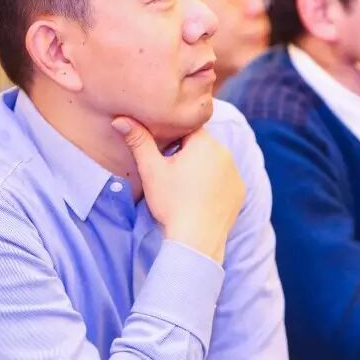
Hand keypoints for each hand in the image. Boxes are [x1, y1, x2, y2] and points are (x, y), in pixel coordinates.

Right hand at [112, 118, 244, 262]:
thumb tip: (120, 120)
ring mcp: (235, 173)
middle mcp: (225, 153)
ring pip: (213, 162)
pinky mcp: (239, 191)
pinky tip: (200, 198)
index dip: (172, 140)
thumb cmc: (171, 203)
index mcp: (204, 142)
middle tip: (172, 174)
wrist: (196, 240)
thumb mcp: (151, 170)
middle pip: (201, 146)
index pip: (187, 129)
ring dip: (201, 169)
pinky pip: (224, 180)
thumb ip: (139, 141)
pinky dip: (214, 185)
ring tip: (185, 188)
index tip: (163, 155)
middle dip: (187, 154)